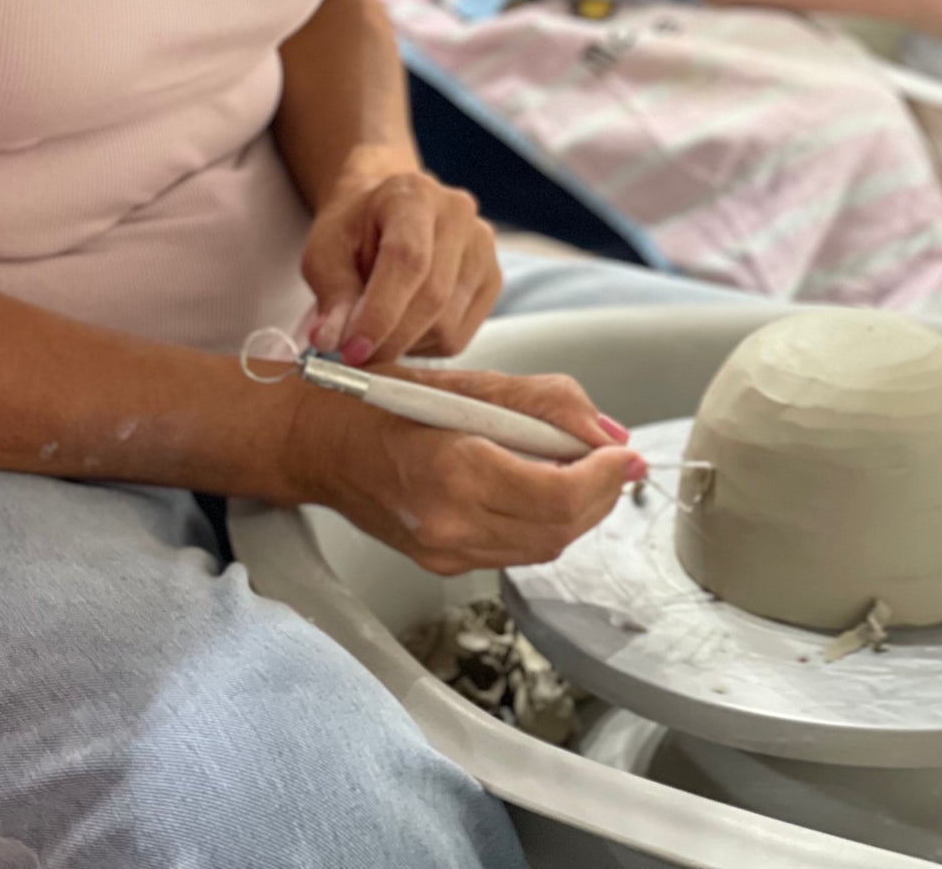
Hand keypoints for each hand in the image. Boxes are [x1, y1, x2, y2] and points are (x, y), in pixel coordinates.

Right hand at [291, 363, 644, 574]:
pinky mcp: (440, 562)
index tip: (627, 455)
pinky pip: (513, 551)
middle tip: (619, 461)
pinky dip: (542, 523)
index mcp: (453, 471)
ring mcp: (441, 551)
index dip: (605, 478)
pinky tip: (542, 487)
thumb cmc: (380, 399)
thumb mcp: (468, 380)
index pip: (556, 495)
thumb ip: (545, 404)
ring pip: (541, 548)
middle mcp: (448, 525)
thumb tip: (609, 436)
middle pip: (558, 530)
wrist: (314, 441)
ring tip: (585, 471)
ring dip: (577, 513)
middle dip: (601, 496)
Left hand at [301, 155, 502, 365]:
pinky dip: (424, 346)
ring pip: (447, 326)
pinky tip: (405, 325)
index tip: (351, 350)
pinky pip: (459, 337)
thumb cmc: (354, 229)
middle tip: (353, 356)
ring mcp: (482, 247)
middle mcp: (458, 215)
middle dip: (388, 340)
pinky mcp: (492, 279)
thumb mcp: (325, 252)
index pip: (407, 260)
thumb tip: (332, 341)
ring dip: (404, 344)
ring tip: (378, 326)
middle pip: (432, 298)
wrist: (386, 210)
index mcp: (414, 196)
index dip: (380, 312)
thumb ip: (331, 294)